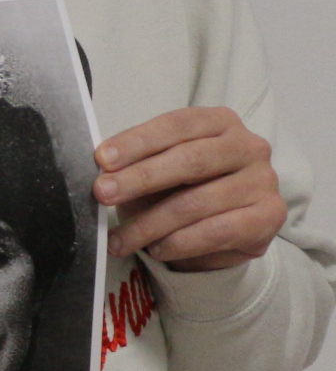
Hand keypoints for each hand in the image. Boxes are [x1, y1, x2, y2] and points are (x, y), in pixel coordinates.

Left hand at [97, 107, 281, 270]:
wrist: (223, 228)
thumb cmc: (182, 188)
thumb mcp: (158, 168)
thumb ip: (135, 164)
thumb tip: (101, 171)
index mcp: (219, 122)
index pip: (176, 125)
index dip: (137, 142)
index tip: (102, 159)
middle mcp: (248, 146)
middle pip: (190, 160)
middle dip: (140, 178)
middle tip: (103, 194)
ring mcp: (263, 181)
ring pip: (197, 202)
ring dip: (150, 224)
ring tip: (120, 238)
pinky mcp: (270, 217)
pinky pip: (217, 231)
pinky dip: (179, 242)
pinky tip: (156, 249)